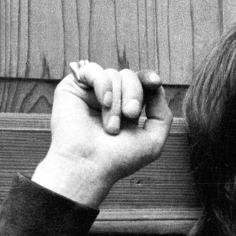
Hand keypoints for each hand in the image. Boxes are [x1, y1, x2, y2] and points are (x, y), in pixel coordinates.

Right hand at [31, 61, 172, 206]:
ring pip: (114, 74)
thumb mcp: (153, 141)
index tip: (155, 82)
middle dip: (135, 94)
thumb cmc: (118, 158)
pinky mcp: (73, 87)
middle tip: (130, 115)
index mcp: (127, 108)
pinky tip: (104, 102)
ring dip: (117, 102)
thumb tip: (156, 87)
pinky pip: (93, 69)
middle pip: (130, 76)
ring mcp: (91, 92)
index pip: (141, 83)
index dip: (149, 78)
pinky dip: (103, 85)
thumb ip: (162, 114)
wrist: (88, 166)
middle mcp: (110, 98)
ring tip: (110, 126)